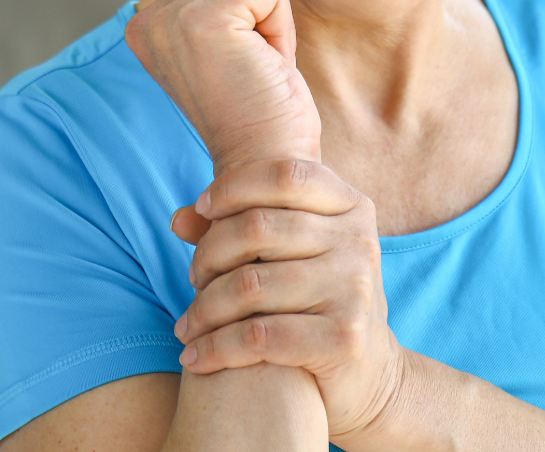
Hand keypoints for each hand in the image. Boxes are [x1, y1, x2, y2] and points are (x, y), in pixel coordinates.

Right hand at [125, 0, 320, 170]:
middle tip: (248, 66)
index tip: (233, 62)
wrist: (265, 162)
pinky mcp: (205, 18)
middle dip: (257, 10)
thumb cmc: (257, 105)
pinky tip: (264, 64)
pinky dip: (281, 28)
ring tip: (255, 66)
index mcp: (146, 22)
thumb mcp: (233, 32)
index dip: (241, 10)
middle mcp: (149, 17)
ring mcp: (174, 16)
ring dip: (270, 19)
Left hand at [170, 158, 403, 444]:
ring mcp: (355, 288)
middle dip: (210, 252)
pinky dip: (216, 347)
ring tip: (187, 324)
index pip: (286, 175)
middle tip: (194, 277)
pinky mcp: (344, 338)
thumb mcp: (289, 251)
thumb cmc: (314, 296)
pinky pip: (259, 336)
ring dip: (205, 308)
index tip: (201, 208)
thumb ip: (236, 225)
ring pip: (251, 285)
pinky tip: (195, 357)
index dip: (236, 185)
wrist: (366, 369)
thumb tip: (178, 219)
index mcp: (351, 206)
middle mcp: (360, 241)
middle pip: (259, 227)